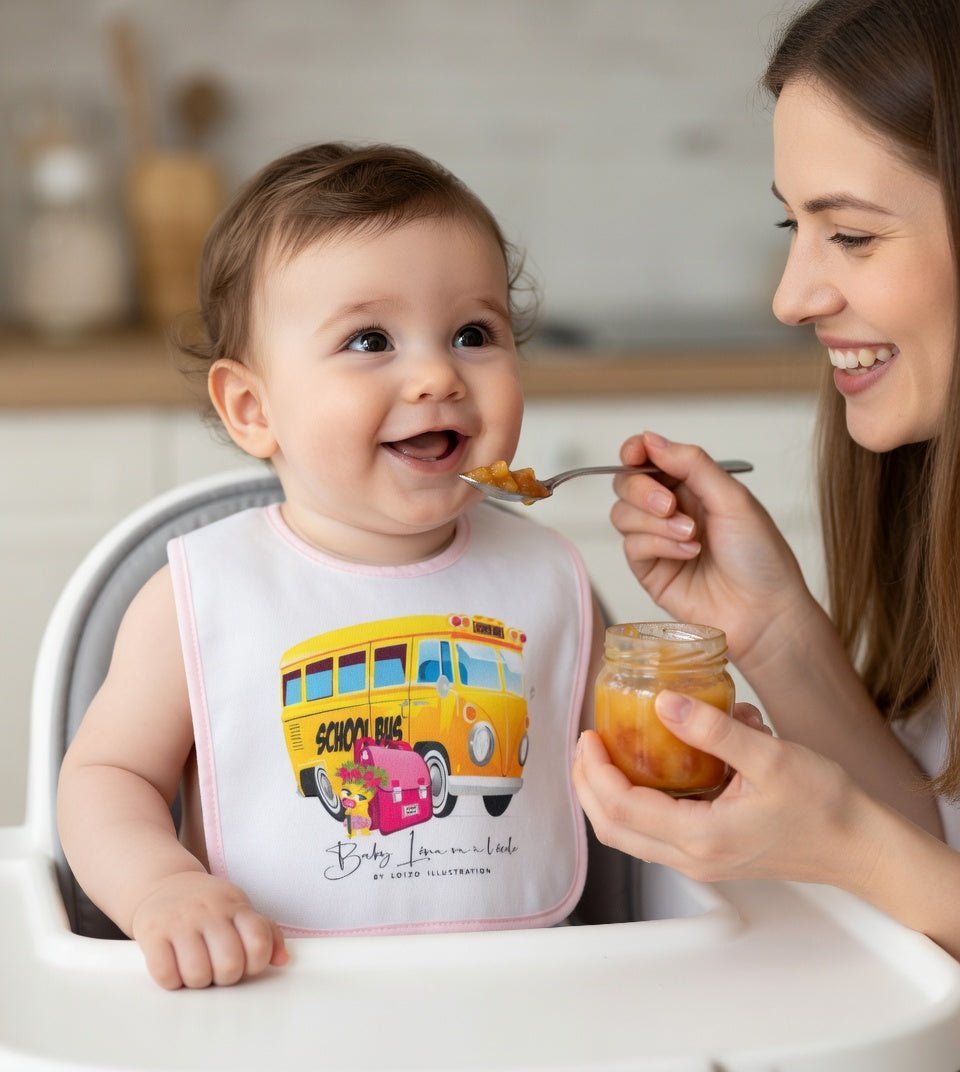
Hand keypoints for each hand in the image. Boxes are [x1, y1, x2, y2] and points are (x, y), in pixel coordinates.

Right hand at [131, 872, 288, 988]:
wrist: (162, 883)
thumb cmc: (207, 905)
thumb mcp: (238, 909)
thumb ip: (265, 932)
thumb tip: (283, 960)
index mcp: (235, 905)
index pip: (259, 941)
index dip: (256, 963)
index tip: (246, 963)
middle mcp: (209, 911)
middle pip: (229, 964)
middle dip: (227, 977)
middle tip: (218, 970)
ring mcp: (180, 921)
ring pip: (197, 974)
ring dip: (199, 981)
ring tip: (196, 969)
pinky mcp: (152, 933)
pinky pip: (166, 975)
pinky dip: (173, 981)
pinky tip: (175, 969)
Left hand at [572, 692, 875, 889]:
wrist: (860, 846)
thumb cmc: (825, 807)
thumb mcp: (770, 756)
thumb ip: (713, 730)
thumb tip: (664, 703)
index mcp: (702, 837)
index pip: (621, 808)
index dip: (594, 770)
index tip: (589, 734)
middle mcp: (694, 858)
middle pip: (613, 829)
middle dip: (588, 785)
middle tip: (586, 744)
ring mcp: (701, 861)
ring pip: (630, 836)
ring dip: (606, 795)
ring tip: (603, 754)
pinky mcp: (710, 854)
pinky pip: (653, 834)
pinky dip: (635, 803)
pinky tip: (644, 769)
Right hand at [611, 431, 809, 665]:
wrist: (764, 612)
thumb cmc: (760, 556)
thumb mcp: (733, 498)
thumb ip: (691, 463)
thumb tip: (650, 438)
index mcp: (694, 486)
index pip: (649, 458)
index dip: (635, 451)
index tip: (636, 454)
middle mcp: (672, 510)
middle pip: (627, 484)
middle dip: (643, 490)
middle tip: (671, 505)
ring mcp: (658, 541)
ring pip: (622, 514)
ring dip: (654, 522)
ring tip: (691, 536)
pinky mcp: (649, 570)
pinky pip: (631, 545)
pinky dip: (658, 544)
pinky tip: (688, 554)